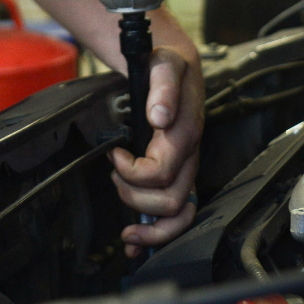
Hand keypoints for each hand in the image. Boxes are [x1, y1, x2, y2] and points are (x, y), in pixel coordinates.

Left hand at [110, 46, 202, 255]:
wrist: (175, 65)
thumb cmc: (167, 66)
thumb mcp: (163, 65)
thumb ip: (162, 88)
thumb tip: (159, 115)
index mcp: (184, 135)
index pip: (162, 172)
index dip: (133, 171)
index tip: (116, 154)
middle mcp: (188, 156)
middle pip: (173, 202)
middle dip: (138, 199)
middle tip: (115, 181)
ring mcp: (183, 168)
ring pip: (177, 214)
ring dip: (150, 226)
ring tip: (126, 225)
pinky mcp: (176, 173)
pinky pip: (173, 213)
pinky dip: (156, 233)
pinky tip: (136, 239)